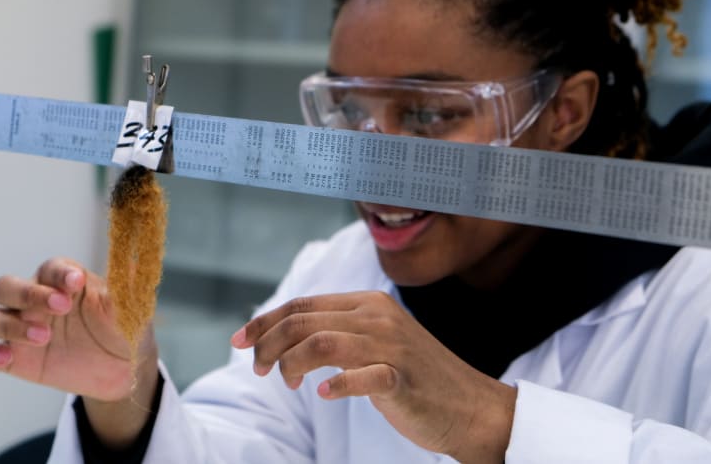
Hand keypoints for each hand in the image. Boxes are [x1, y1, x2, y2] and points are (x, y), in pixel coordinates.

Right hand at [0, 257, 155, 402]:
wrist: (124, 370)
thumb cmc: (125, 328)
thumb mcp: (131, 308)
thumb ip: (127, 285)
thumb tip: (136, 260)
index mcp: (63, 281)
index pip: (49, 268)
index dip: (57, 274)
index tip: (76, 284)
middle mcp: (36, 300)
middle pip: (6, 285)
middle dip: (27, 294)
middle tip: (60, 309)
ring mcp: (21, 329)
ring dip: (10, 325)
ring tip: (45, 338)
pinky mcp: (13, 359)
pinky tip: (5, 357)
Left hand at [231, 291, 516, 462]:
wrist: (472, 407)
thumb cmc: (414, 378)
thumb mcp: (373, 342)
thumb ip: (336, 332)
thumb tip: (281, 336)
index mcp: (367, 304)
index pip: (302, 304)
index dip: (265, 321)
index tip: (239, 341)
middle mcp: (378, 318)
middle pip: (303, 322)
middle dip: (268, 345)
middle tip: (258, 371)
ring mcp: (392, 347)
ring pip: (322, 343)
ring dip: (291, 365)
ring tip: (289, 384)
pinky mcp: (403, 379)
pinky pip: (363, 377)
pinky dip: (337, 385)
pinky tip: (323, 394)